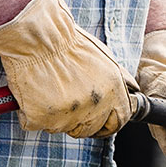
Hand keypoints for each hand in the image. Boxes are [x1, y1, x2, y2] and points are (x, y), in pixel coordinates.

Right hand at [0, 0, 137, 137]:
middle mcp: (93, 107)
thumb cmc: (68, 42)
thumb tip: (132, 90)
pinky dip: (33, 112)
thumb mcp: (104, 57)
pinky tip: (35, 91)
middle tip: (66, 97)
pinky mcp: (40, 118)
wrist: (38, 37)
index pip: (118, 121)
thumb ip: (119, 78)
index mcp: (112, 92)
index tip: (99, 119)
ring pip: (61, 127)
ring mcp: (66, 116)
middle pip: (90, 129)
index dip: (107, 121)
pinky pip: (38, 123)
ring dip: (55, 114)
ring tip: (49, 88)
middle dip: (80, 119)